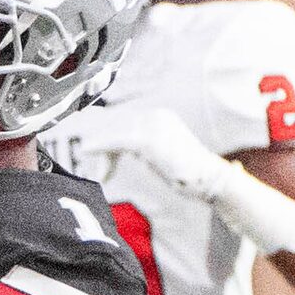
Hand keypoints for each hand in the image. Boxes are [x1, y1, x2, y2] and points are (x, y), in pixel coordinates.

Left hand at [68, 105, 230, 203]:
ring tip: (97, 168)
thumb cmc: (187, 173)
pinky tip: (87, 149)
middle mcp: (156, 116)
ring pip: (116, 136)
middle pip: (118, 128)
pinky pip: (118, 141)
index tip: (103, 163)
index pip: (126, 125)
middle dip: (106, 151)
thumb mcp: (160, 155)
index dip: (110, 143)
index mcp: (159, 117)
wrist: (208, 178)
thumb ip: (142, 149)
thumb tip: (119, 152)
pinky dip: (101, 145)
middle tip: (103, 174)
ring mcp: (153, 125)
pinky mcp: (148, 139)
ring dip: (104, 153)